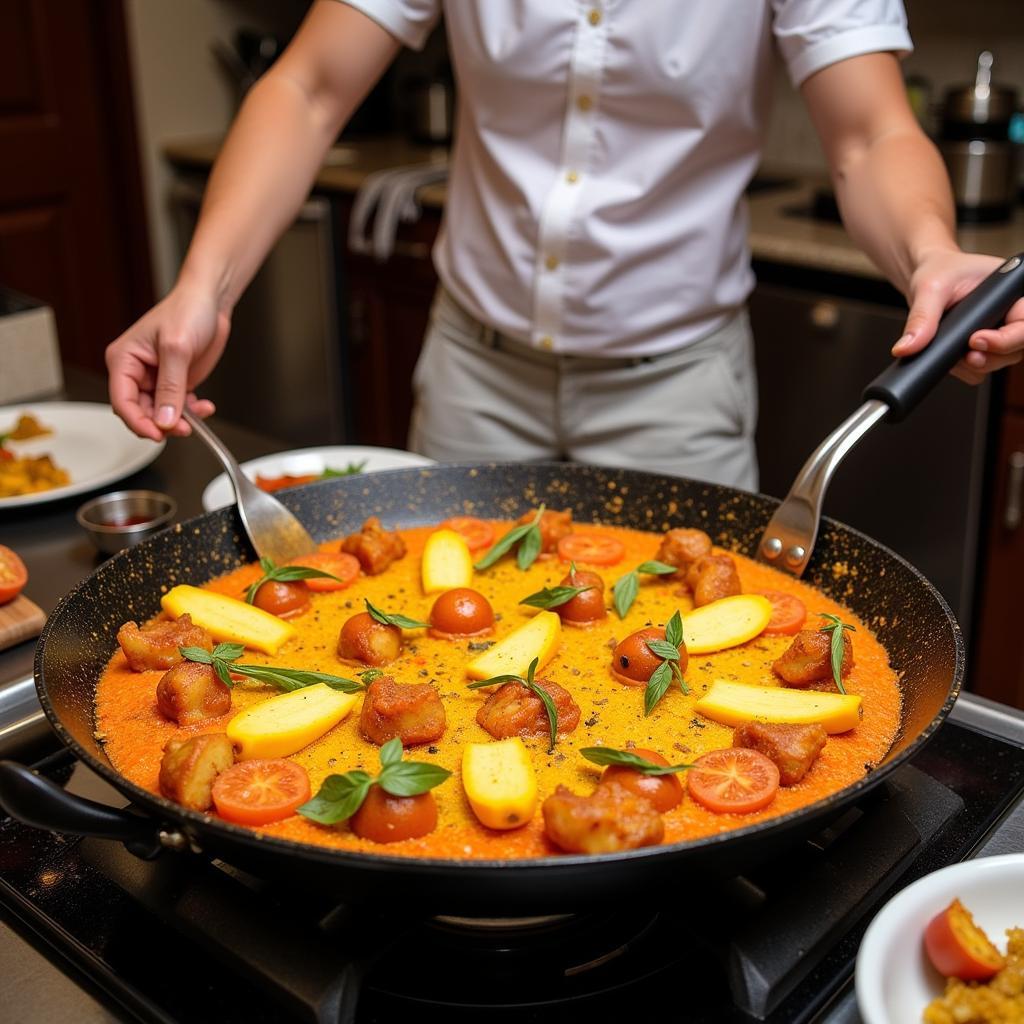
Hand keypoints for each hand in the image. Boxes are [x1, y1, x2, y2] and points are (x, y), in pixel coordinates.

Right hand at [106, 281, 230, 439]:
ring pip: (160, 414)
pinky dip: (191, 413)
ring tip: (197, 416)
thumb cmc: (187, 311)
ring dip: (179, 421)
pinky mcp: (175, 383)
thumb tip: (165, 419)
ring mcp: (156, 379)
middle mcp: (136, 372)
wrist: (210, 302)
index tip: (158, 434)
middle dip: (162, 424)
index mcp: (124, 360)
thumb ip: (170, 387)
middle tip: (184, 428)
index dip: (138, 422)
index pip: (122, 401)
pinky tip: (204, 407)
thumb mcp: (177, 349)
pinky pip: (178, 408)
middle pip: (140, 412)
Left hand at [892, 250, 1023, 383]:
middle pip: (1014, 349)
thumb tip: (907, 348)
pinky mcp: (979, 348)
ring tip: (954, 355)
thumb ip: (921, 317)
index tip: (976, 340)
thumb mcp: (929, 288)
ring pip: (997, 362)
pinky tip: (949, 358)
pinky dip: (964, 369)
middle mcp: (1009, 315)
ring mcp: (996, 333)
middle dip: (990, 357)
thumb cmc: (938, 271)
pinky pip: (978, 370)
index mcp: (1012, 293)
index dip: (1008, 338)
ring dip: (976, 365)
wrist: (926, 280)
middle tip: (965, 355)